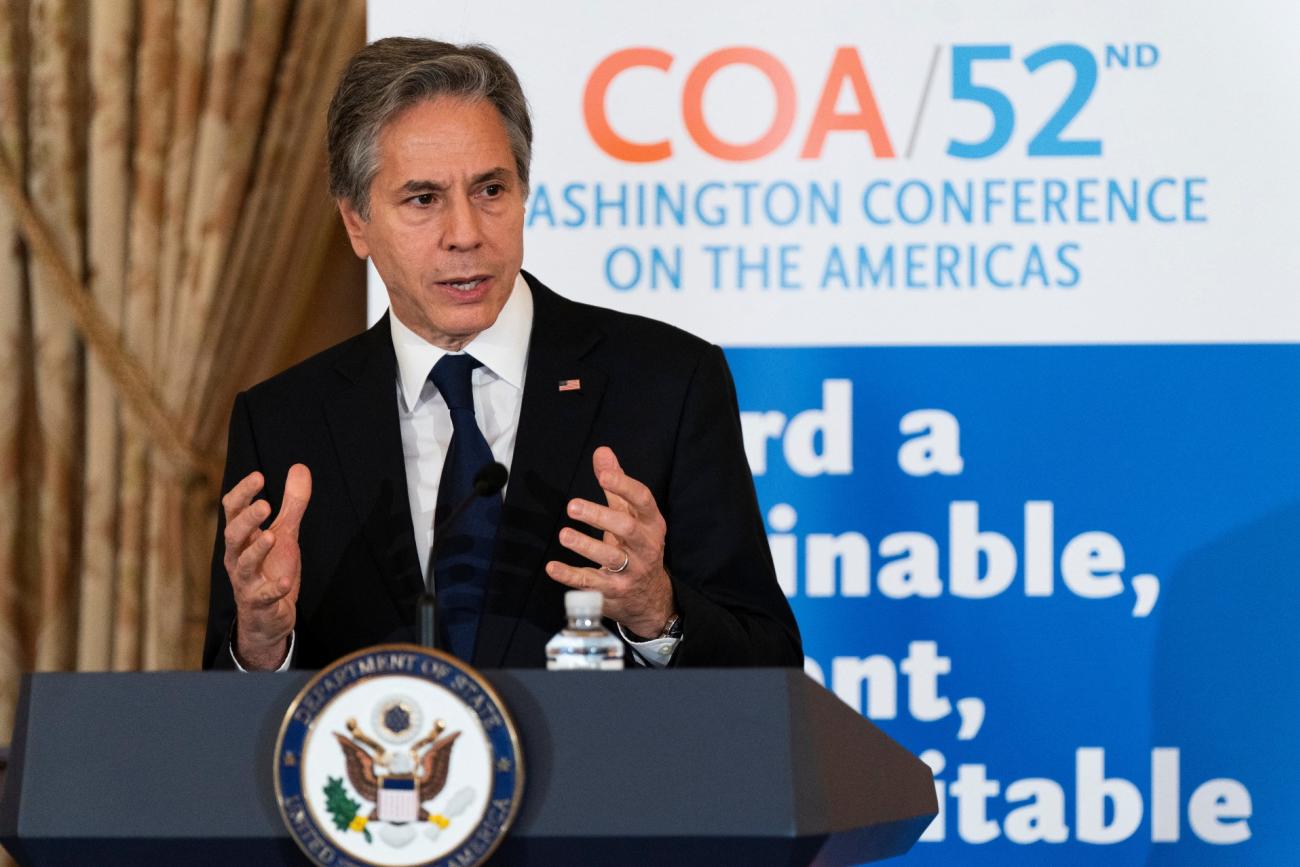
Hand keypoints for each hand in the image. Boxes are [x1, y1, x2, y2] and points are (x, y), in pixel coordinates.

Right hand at [221, 464, 311, 669]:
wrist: (268, 616)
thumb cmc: (271, 568)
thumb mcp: (285, 532)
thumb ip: (292, 503)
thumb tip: (300, 467)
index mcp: (242, 538)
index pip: (233, 511)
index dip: (243, 493)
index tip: (259, 476)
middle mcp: (238, 558)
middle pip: (233, 535)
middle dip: (246, 520)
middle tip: (264, 505)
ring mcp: (247, 582)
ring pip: (244, 565)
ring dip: (257, 550)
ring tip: (272, 536)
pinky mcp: (260, 603)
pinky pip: (264, 596)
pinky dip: (274, 588)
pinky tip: (286, 580)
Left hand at [546, 447, 674, 637]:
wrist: (650, 596)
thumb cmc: (636, 545)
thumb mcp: (631, 515)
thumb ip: (616, 484)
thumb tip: (602, 452)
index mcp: (651, 523)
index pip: (643, 501)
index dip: (624, 487)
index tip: (604, 476)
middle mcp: (645, 546)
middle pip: (626, 529)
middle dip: (600, 516)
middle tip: (572, 506)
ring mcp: (631, 571)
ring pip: (610, 558)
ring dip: (586, 546)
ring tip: (564, 534)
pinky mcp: (614, 591)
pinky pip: (591, 584)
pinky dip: (571, 576)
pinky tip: (552, 568)